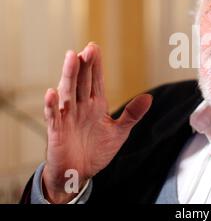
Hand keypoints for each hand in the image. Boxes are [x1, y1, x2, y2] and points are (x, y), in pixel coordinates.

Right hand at [42, 42, 151, 202]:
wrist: (79, 173)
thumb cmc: (96, 150)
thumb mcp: (119, 131)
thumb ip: (132, 114)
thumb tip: (149, 97)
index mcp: (95, 105)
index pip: (95, 80)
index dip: (95, 65)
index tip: (94, 47)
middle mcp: (80, 107)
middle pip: (81, 81)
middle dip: (84, 65)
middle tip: (88, 48)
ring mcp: (67, 117)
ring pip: (67, 92)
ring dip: (69, 76)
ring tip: (72, 58)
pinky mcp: (57, 131)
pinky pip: (53, 116)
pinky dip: (51, 105)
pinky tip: (52, 93)